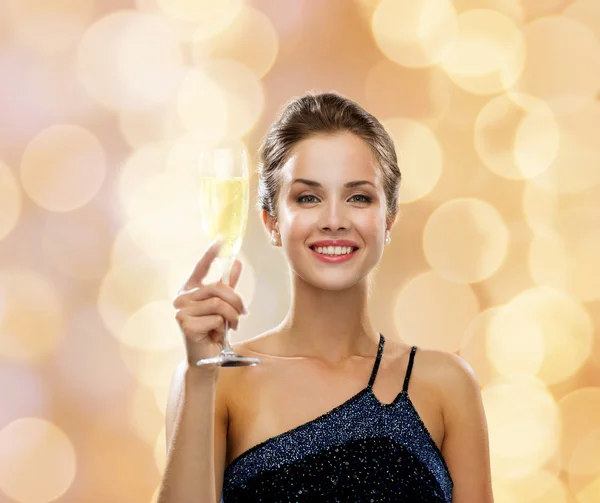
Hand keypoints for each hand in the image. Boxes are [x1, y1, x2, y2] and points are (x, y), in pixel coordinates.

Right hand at [173, 239, 246, 366]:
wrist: (205, 360)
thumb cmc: (212, 332)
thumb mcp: (223, 307)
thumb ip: (228, 286)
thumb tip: (236, 263)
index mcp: (190, 290)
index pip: (200, 267)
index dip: (210, 253)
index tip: (221, 239)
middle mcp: (182, 298)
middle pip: (218, 288)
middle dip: (236, 301)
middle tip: (243, 314)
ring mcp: (181, 311)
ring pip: (219, 304)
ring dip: (232, 317)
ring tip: (231, 327)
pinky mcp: (185, 324)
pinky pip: (216, 319)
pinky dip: (223, 329)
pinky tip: (216, 337)